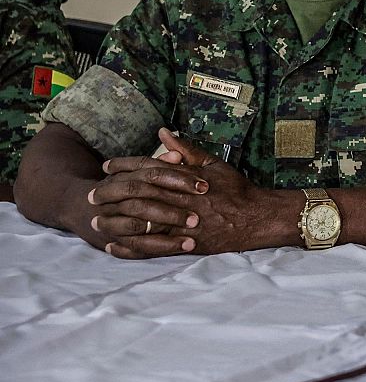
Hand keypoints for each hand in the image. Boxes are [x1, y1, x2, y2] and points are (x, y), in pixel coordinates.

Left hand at [93, 129, 295, 257]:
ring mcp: (182, 222)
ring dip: (116, 221)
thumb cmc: (237, 189)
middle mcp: (181, 198)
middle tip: (93, 195)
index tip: (106, 167)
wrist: (257, 217)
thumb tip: (163, 132)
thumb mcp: (214, 163)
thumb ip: (186, 149)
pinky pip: (153, 247)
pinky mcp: (186, 243)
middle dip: (112, 194)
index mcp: (186, 177)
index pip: (148, 167)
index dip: (124, 166)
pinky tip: (115, 248)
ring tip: (97, 222)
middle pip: (138, 193)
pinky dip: (132, 248)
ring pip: (142, 220)